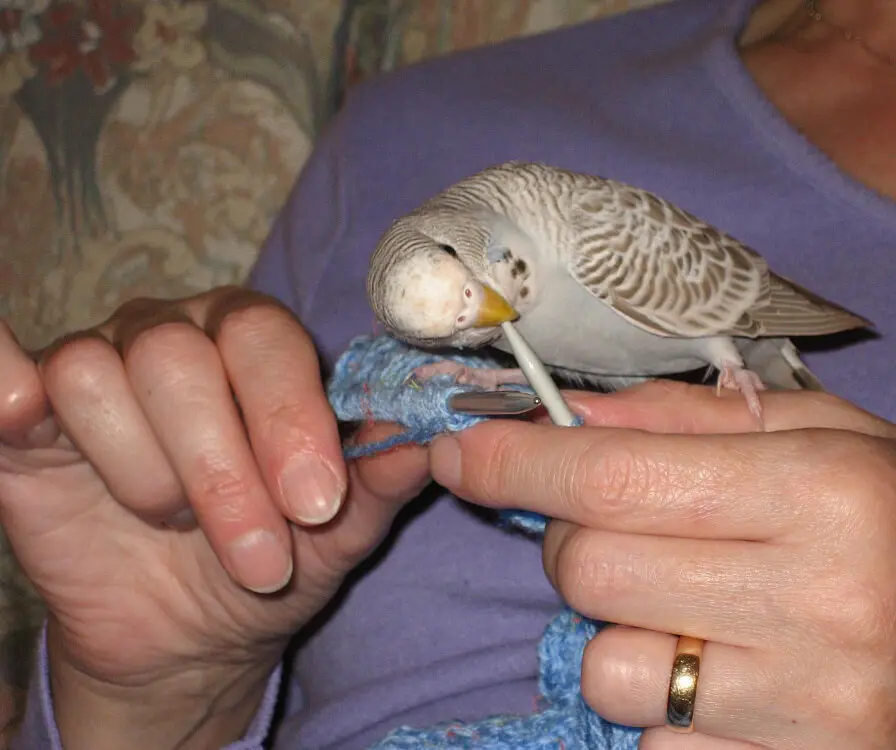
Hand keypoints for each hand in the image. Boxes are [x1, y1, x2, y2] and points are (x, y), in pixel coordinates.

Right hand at [0, 287, 430, 748]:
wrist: (195, 631)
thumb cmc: (276, 559)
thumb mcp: (341, 528)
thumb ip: (383, 473)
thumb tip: (437, 431)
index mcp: (254, 342)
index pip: (264, 339)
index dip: (287, 418)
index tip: (313, 504)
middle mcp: (172, 336)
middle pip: (177, 359)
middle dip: (222, 472)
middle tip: (258, 557)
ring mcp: (94, 371)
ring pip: (98, 376)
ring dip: (148, 475)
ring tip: (174, 523)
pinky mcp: (25, 424)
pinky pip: (5, 373)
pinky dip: (7, 384)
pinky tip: (25, 421)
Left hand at [428, 381, 895, 749]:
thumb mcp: (839, 439)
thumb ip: (698, 418)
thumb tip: (571, 413)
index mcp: (826, 492)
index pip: (618, 476)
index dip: (518, 460)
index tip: (462, 448)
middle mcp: (818, 603)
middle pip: (591, 568)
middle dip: (568, 539)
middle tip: (611, 526)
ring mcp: (808, 711)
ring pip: (607, 667)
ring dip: (614, 629)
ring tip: (682, 608)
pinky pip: (654, 746)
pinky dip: (660, 707)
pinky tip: (721, 676)